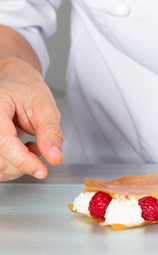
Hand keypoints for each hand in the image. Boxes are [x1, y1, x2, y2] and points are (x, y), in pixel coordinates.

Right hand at [0, 57, 62, 180]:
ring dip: (20, 164)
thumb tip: (54, 157)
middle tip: (41, 147)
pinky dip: (15, 164)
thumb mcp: (46, 107)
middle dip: (24, 162)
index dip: (23, 160)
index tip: (42, 170)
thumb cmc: (28, 91)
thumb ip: (50, 133)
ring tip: (32, 145)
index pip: (2, 143)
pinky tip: (23, 149)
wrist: (17, 85)